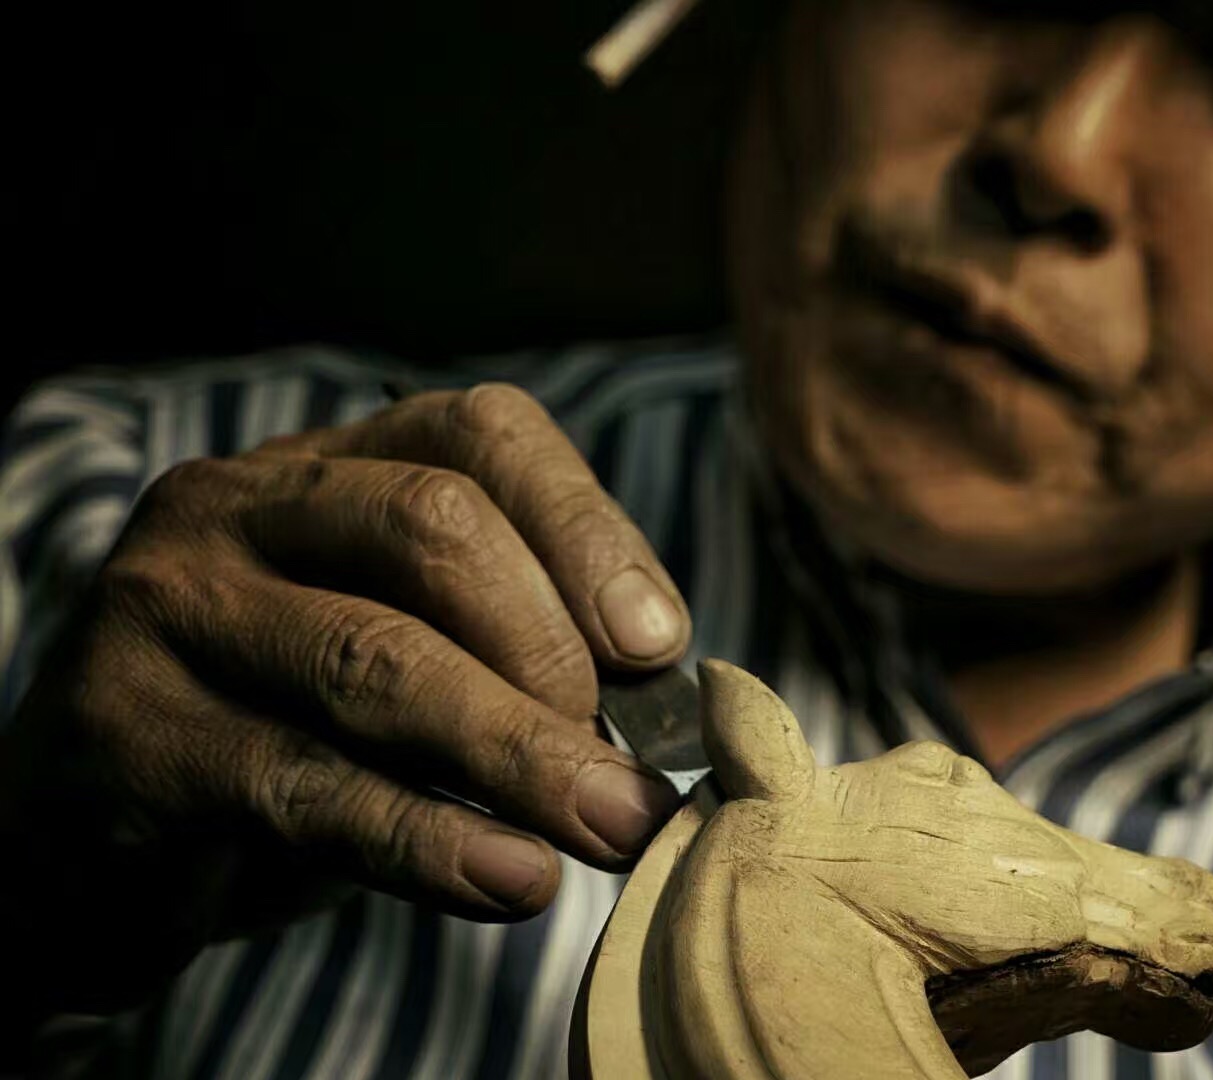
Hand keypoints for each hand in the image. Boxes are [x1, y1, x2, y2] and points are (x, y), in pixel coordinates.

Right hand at [0, 384, 688, 1018]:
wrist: (91, 827)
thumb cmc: (289, 724)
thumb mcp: (407, 653)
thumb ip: (515, 643)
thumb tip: (664, 679)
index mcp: (332, 463)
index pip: (483, 436)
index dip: (591, 533)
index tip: (661, 646)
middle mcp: (242, 504)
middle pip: (435, 529)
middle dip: (555, 654)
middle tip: (624, 769)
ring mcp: (172, 606)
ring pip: (377, 660)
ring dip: (518, 755)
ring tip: (611, 828)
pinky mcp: (128, 732)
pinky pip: (308, 785)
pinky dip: (429, 838)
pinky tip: (514, 879)